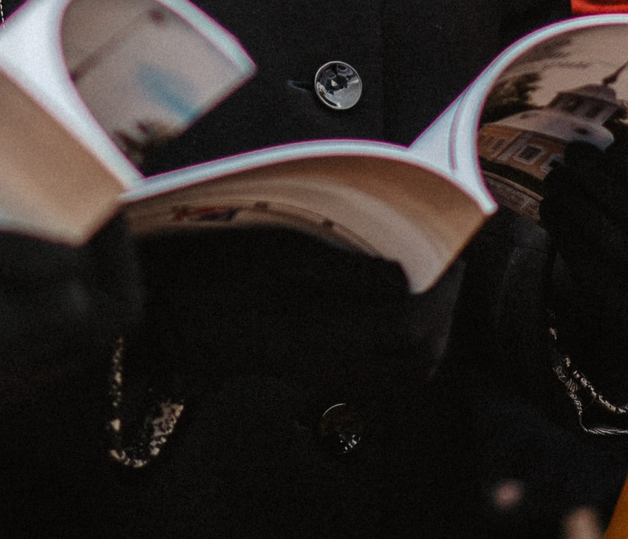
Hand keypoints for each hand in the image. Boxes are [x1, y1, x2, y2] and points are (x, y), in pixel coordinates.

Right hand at [0, 211, 140, 436]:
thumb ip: (14, 256)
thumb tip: (79, 262)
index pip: (94, 308)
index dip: (109, 255)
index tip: (102, 204)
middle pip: (79, 337)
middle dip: (96, 277)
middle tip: (88, 222)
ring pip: (46, 349)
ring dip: (58, 297)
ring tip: (44, 238)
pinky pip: (8, 359)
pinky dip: (19, 316)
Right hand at [128, 227, 459, 397]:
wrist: (176, 318)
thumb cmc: (216, 276)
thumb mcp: (276, 254)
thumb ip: (343, 268)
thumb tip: (401, 274)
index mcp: (322, 331)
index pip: (410, 325)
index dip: (443, 292)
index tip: (452, 256)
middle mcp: (333, 363)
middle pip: (420, 360)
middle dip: (446, 315)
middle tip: (448, 270)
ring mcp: (328, 373)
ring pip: (406, 373)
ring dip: (431, 332)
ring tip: (428, 287)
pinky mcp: (321, 371)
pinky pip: (385, 374)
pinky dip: (406, 346)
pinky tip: (394, 307)